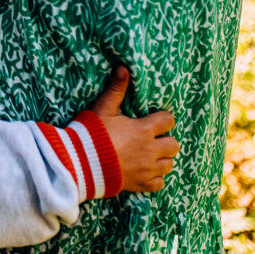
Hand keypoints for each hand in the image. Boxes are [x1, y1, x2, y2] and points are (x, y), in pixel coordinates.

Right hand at [89, 67, 179, 192]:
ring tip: (150, 155)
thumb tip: (124, 68)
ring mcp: (147, 170)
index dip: (163, 118)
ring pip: (169, 164)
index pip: (168, 120)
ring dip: (162, 159)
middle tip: (153, 138)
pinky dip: (155, 177)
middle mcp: (150, 150)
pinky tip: (145, 171)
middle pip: (174, 145)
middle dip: (166, 140)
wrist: (80, 163)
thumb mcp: (103, 108)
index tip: (154, 119)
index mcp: (144, 130)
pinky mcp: (141, 185)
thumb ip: (116, 89)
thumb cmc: (92, 133)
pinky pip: (160, 183)